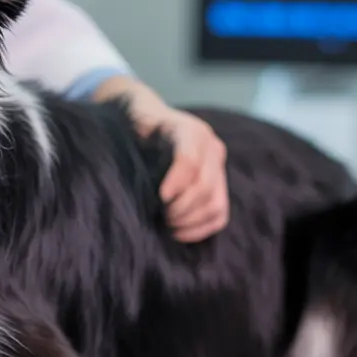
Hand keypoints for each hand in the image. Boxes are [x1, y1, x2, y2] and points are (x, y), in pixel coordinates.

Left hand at [146, 108, 229, 242]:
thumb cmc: (137, 129)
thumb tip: (150, 184)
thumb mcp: (135, 128)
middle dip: (180, 207)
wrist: (150, 124)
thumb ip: (139, 146)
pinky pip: (219, 215)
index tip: (161, 197)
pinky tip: (178, 232)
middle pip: (204, 186)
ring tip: (166, 224)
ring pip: (215, 204)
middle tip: (160, 216)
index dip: (176, 182)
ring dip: (189, 220)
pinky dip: (200, 229)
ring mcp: (219, 168)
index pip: (189, 160)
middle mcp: (211, 147)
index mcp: (190, 130)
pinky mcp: (221, 187)